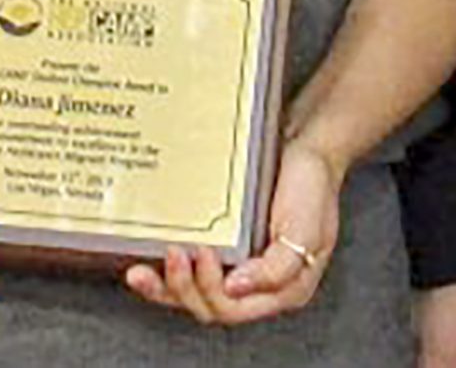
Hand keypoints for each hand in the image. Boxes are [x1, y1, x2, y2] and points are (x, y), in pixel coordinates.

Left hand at [127, 136, 341, 325]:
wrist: (306, 146)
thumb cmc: (312, 187)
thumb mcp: (306, 230)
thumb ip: (276, 268)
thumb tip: (234, 289)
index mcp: (282, 290)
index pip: (235, 309)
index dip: (210, 289)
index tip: (203, 252)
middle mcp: (255, 285)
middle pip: (209, 306)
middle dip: (183, 287)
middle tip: (176, 252)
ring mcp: (235, 266)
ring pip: (193, 293)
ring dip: (165, 287)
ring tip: (143, 271)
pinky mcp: (220, 245)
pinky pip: (188, 268)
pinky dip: (164, 269)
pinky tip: (145, 258)